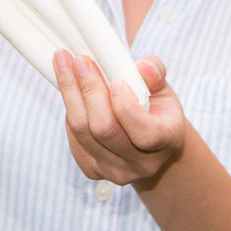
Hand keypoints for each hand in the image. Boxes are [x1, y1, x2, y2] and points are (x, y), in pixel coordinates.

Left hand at [53, 51, 185, 188]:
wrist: (148, 145)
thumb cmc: (156, 110)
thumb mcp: (163, 89)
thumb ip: (155, 74)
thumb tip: (143, 66)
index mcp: (167, 141)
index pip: (145, 134)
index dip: (127, 108)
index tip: (115, 81)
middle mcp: (141, 163)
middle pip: (105, 129)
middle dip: (89, 89)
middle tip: (80, 60)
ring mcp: (115, 171)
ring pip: (82, 131)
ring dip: (70, 93)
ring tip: (63, 62)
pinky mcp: (92, 170)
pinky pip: (73, 138)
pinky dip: (70, 109)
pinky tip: (70, 88)